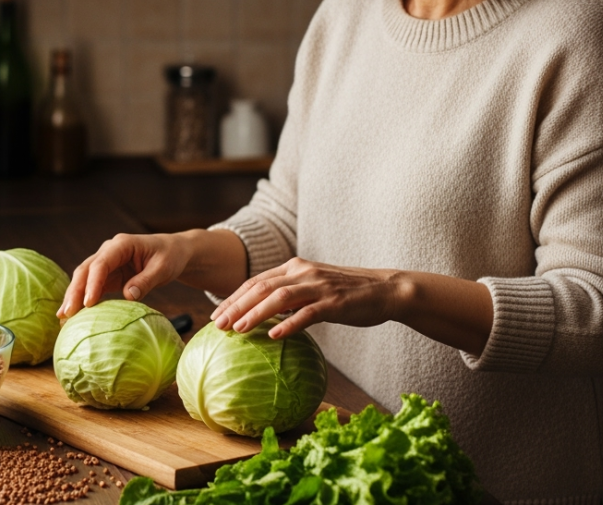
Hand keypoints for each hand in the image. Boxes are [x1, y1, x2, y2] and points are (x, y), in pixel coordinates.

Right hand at [59, 233, 193, 318]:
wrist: (173, 252)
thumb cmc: (170, 257)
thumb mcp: (163, 268)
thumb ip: (146, 281)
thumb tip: (128, 296)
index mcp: (122, 244)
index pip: (101, 264)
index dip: (93, 283)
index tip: (88, 303)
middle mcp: (109, 251)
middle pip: (85, 270)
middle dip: (74, 292)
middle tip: (66, 314)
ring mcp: (106, 263)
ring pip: (83, 278)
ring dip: (73, 297)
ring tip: (63, 318)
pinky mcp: (107, 275)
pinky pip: (91, 287)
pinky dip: (82, 300)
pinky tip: (73, 315)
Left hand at [210, 257, 402, 339]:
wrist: (385, 289)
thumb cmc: (346, 293)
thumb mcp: (313, 288)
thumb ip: (290, 296)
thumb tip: (265, 316)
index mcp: (295, 267)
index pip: (256, 281)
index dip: (234, 297)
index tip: (217, 315)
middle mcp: (303, 272)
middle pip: (261, 287)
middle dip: (236, 306)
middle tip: (217, 325)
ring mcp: (319, 286)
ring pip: (279, 298)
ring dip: (256, 313)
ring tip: (238, 330)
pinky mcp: (335, 302)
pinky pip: (308, 313)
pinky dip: (289, 324)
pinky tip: (274, 336)